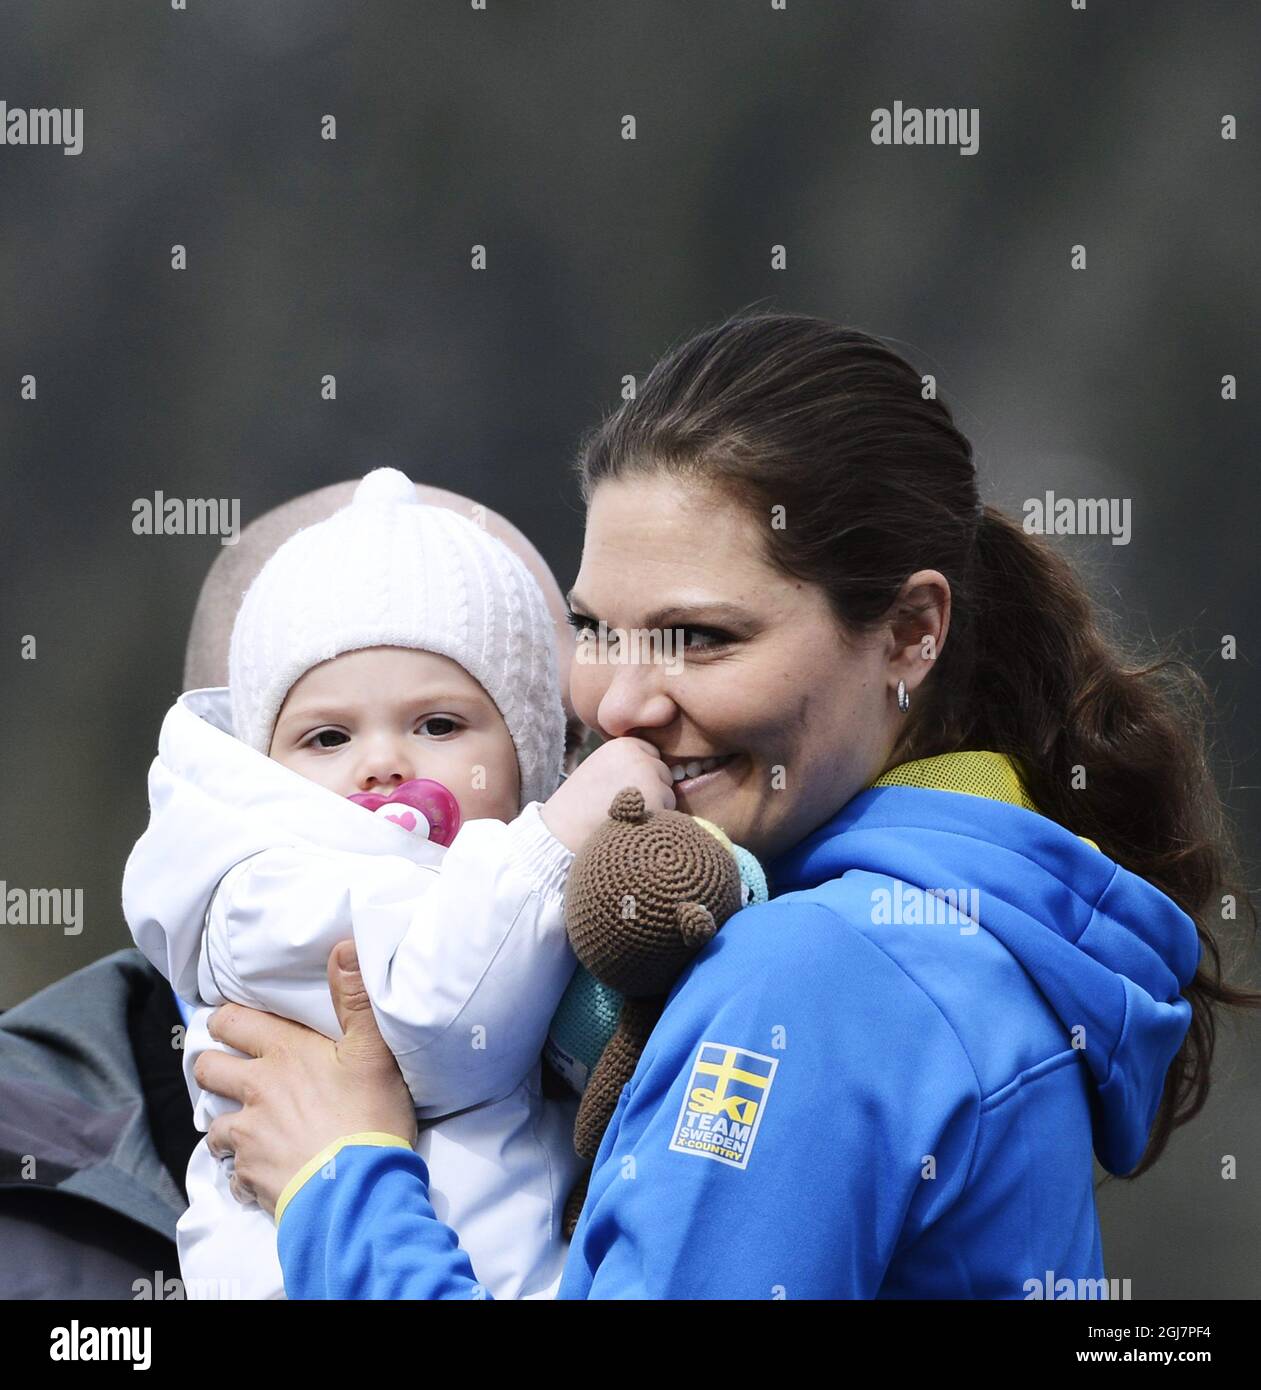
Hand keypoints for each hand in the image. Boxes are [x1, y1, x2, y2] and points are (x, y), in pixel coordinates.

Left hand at [195, 940, 415, 1216]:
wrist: (356, 1189)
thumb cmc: (369, 1114)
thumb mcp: (373, 1050)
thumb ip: (355, 998)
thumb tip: (343, 946)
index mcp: (284, 1054)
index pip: (235, 1022)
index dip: (227, 1020)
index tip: (229, 1023)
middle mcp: (257, 1090)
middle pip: (209, 1069)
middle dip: (213, 1066)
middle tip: (229, 1070)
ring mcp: (249, 1136)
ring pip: (215, 1125)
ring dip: (227, 1125)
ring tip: (245, 1128)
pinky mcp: (249, 1177)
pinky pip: (234, 1174)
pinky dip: (244, 1172)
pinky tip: (262, 1173)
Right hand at [539, 735, 674, 851]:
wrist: (562, 831)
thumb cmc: (579, 805)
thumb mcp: (600, 768)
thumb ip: (627, 764)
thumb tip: (665, 770)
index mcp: (623, 746)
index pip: (651, 755)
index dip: (640, 774)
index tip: (622, 788)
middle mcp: (639, 757)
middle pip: (663, 773)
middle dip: (651, 789)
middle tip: (623, 805)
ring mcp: (650, 779)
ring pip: (668, 794)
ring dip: (655, 808)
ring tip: (626, 817)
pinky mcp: (656, 803)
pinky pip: (669, 814)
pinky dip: (655, 824)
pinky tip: (632, 827)